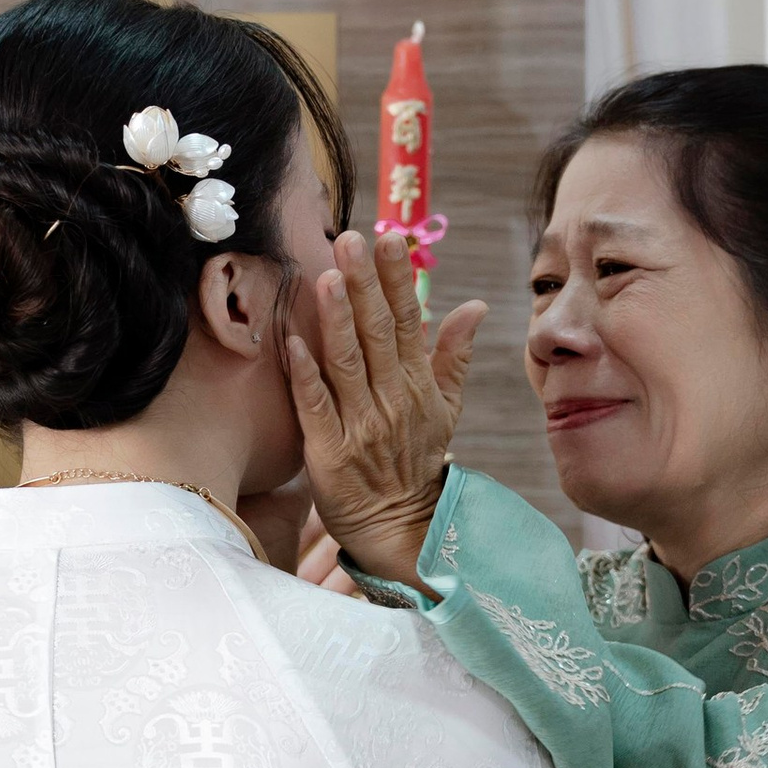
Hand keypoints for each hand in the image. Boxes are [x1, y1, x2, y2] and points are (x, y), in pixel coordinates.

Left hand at [286, 229, 485, 588]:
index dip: (398, 279)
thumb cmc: (415, 461)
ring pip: (348, 363)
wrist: (403, 529)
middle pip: (377, 333)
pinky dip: (306, 375)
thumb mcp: (446, 408)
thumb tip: (474, 305)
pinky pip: (316, 407)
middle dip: (366, 284)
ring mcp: (361, 425)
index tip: (390, 238)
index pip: (408, 321)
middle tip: (352, 238)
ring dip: (338, 318)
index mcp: (418, 384)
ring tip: (328, 275)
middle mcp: (392, 399)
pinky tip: (293, 341)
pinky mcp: (329, 452)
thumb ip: (454, 354)